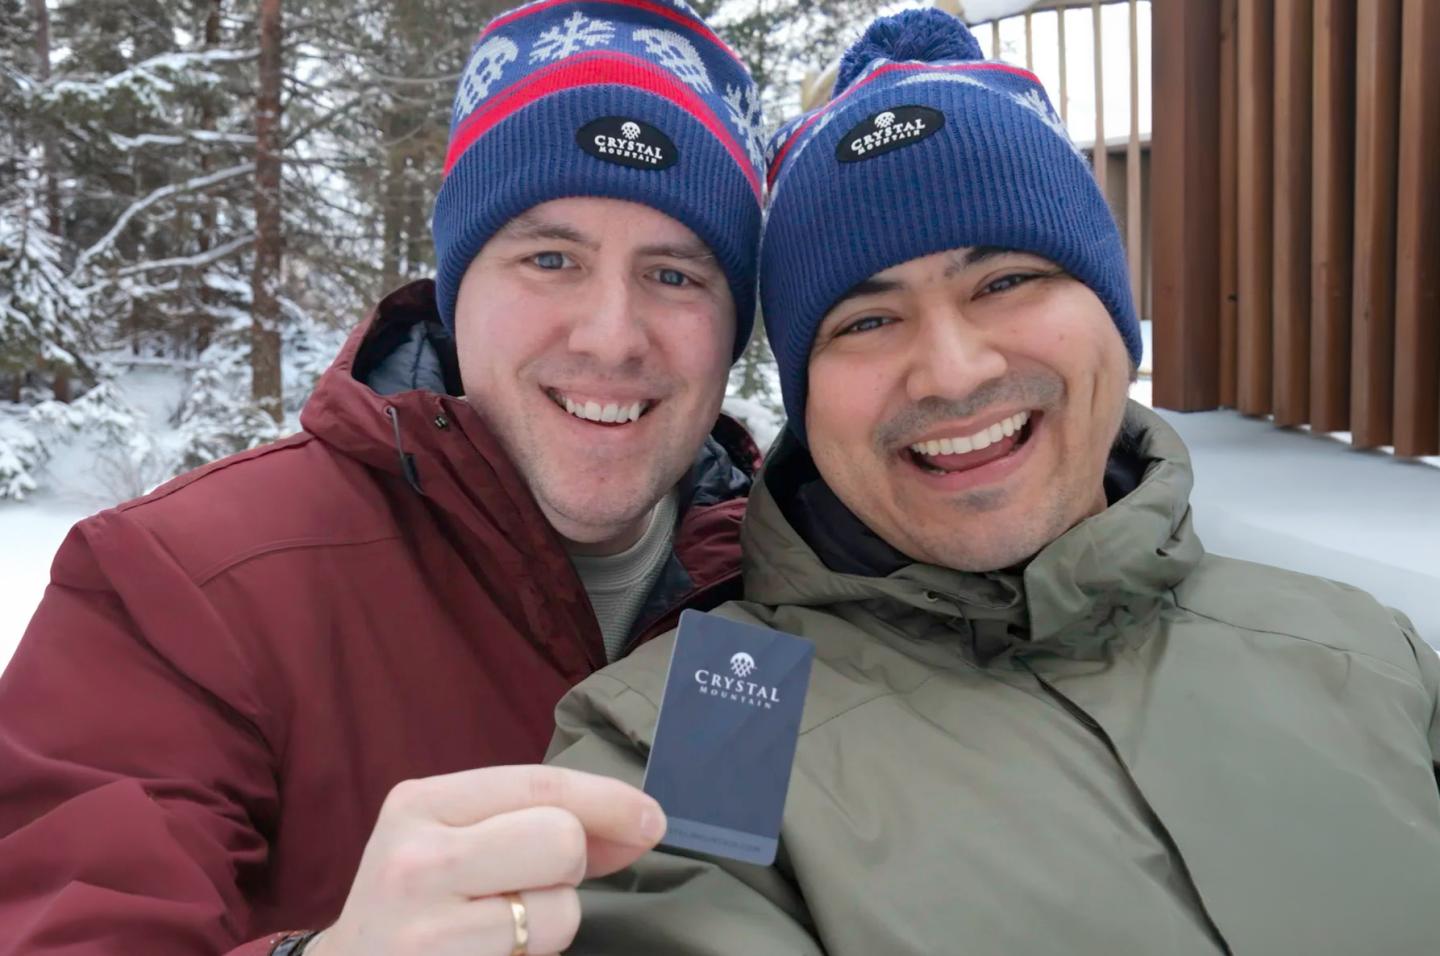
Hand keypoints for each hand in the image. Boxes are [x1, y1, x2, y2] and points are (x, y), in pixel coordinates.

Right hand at [308, 765, 665, 955]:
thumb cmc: (418, 897)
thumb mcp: (452, 836)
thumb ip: (534, 817)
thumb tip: (640, 823)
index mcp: (419, 804)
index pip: (539, 785)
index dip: (610, 799)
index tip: (651, 819)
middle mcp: (416, 862)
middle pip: (561, 840)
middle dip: (570, 865)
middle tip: (530, 883)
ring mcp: (427, 932)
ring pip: (560, 911)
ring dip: (552, 922)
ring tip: (500, 926)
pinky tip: (490, 952)